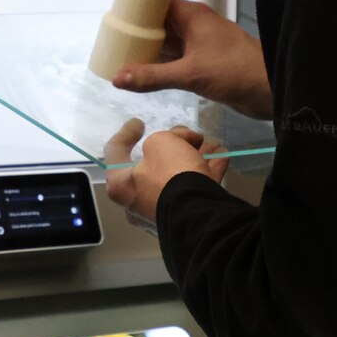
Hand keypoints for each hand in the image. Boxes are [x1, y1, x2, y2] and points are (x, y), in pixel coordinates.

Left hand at [103, 119, 228, 221]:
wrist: (199, 212)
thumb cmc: (170, 174)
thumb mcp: (161, 142)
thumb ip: (164, 138)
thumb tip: (177, 144)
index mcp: (121, 183)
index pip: (115, 152)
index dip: (126, 133)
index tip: (139, 122)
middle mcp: (138, 199)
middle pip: (154, 163)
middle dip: (174, 144)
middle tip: (187, 133)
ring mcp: (163, 209)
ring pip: (178, 174)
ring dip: (195, 155)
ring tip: (212, 143)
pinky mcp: (186, 214)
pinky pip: (194, 187)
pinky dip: (206, 171)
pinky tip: (222, 156)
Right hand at [110, 0, 271, 120]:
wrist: (271, 88)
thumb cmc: (234, 71)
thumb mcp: (190, 74)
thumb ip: (153, 77)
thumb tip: (117, 78)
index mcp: (193, 16)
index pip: (159, 0)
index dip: (138, 3)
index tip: (115, 12)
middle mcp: (195, 26)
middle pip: (160, 21)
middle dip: (139, 29)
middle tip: (112, 36)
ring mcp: (200, 44)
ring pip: (168, 41)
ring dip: (149, 47)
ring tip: (121, 53)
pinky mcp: (204, 62)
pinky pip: (176, 58)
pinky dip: (160, 63)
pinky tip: (143, 72)